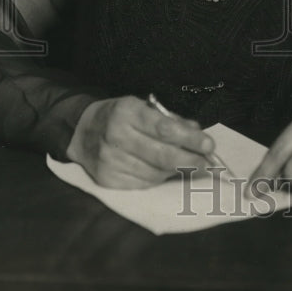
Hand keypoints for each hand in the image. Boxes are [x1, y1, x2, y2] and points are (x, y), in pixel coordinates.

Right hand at [66, 96, 214, 188]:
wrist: (82, 132)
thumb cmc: (120, 116)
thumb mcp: (143, 107)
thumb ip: (171, 120)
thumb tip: (198, 133)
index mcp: (126, 112)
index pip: (164, 129)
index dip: (189, 139)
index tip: (209, 145)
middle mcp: (116, 136)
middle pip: (162, 155)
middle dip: (189, 160)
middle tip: (206, 162)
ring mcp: (110, 160)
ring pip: (155, 173)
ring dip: (175, 171)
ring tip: (185, 164)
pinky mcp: (107, 180)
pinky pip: (143, 183)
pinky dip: (158, 178)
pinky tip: (164, 171)